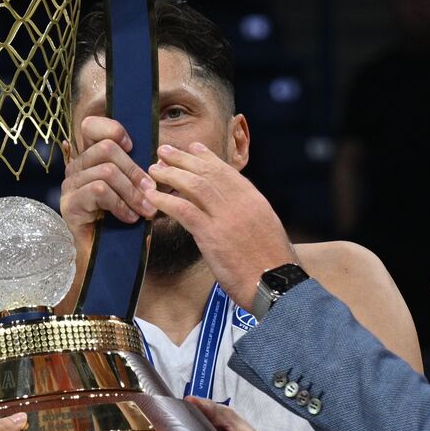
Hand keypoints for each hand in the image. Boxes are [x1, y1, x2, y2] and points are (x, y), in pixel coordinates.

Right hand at [60, 116, 156, 243]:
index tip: (134, 146)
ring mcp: (70, 186)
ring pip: (107, 170)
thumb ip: (139, 174)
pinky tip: (128, 219)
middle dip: (135, 171)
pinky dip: (120, 204)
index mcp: (91, 160)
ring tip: (143, 210)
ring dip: (132, 192)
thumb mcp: (134, 194)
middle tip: (151, 193)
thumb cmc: (123, 227)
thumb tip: (161, 157)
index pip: (91, 126)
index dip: (113, 128)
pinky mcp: (70, 204)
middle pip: (107, 148)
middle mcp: (76, 169)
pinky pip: (99, 190)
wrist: (106, 263)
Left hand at [146, 142, 293, 303]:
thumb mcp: (265, 229)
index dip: (208, 158)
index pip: (227, 171)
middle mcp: (241, 202)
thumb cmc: (271, 264)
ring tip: (153, 169)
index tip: (194, 147)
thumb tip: (233, 209)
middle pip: (207, 173)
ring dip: (170, 174)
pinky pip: (184, 210)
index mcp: (254, 200)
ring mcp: (226, 217)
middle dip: (183, 159)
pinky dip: (165, 201)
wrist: (278, 283)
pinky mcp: (212, 235)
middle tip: (164, 150)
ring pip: (194, 186)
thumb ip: (248, 214)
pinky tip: (152, 196)